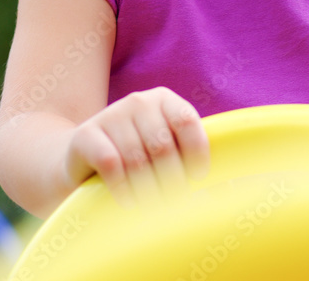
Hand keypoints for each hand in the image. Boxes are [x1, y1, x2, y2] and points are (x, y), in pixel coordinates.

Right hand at [62, 87, 209, 207]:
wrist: (79, 161)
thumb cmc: (135, 161)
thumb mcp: (163, 153)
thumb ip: (190, 162)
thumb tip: (229, 190)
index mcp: (164, 100)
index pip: (187, 120)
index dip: (196, 153)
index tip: (197, 180)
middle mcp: (138, 101)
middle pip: (163, 146)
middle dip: (171, 182)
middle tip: (171, 205)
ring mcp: (110, 115)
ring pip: (137, 159)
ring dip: (147, 191)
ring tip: (150, 208)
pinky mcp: (85, 135)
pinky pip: (110, 164)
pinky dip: (122, 188)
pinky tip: (127, 201)